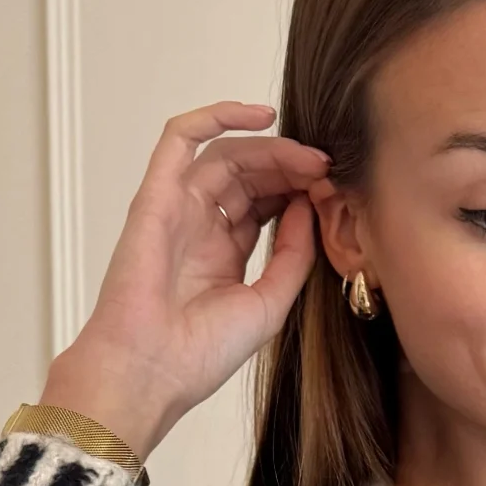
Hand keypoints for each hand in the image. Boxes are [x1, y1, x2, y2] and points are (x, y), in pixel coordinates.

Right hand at [39, 101, 329, 458]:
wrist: (152, 370)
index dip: (299, 190)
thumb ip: (293, 256)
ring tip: (307, 156)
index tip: (333, 189)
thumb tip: (309, 207)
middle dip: (290, 167)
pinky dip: (216, 117)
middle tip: (326, 167)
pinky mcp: (156, 195)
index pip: (265, 204)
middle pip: (249, 176)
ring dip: (270, 149)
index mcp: (223, 255)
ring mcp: (176, 209)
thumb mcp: (270, 303)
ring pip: (226, 156)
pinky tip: (260, 115)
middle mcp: (198, 228)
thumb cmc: (200, 354)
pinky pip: (180, 139)